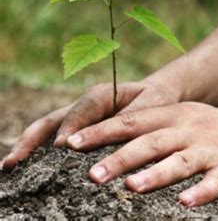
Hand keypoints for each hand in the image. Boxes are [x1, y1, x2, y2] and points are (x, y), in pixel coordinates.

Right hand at [1, 81, 179, 169]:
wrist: (158, 95)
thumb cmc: (156, 100)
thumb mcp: (152, 105)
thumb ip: (132, 118)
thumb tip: (110, 137)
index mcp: (103, 94)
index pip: (82, 111)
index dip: (71, 129)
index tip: (62, 148)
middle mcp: (84, 105)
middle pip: (53, 120)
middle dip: (33, 140)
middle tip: (16, 161)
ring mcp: (78, 117)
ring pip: (47, 128)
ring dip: (28, 146)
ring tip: (10, 166)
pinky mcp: (78, 128)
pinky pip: (54, 137)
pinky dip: (38, 151)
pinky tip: (26, 167)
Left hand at [67, 102, 217, 205]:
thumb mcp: (189, 119)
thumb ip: (157, 128)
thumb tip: (113, 145)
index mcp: (178, 115)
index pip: (134, 121)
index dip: (102, 131)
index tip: (71, 143)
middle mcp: (193, 129)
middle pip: (152, 141)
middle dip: (120, 156)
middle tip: (92, 174)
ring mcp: (214, 149)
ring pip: (181, 161)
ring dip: (156, 174)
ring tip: (132, 187)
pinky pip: (217, 181)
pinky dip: (202, 192)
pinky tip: (186, 204)